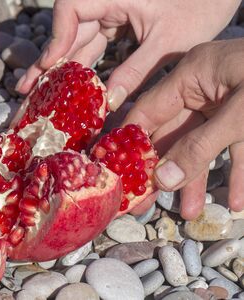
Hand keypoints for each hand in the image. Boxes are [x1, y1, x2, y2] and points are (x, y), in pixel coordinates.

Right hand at [15, 0, 239, 110]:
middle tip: (26, 90)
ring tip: (37, 93)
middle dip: (48, 62)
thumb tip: (109, 104)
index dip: (57, 38)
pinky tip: (70, 86)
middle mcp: (106, 0)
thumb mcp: (167, 43)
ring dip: (61, 67)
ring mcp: (112, 11)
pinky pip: (95, 44)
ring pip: (79, 40)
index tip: (51, 67)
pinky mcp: (119, 21)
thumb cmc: (202, 4)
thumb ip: (135, 71)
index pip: (70, 9)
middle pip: (68, 31)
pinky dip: (83, 65)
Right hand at [123, 38, 243, 218]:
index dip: (131, 143)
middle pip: (173, 134)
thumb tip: (164, 180)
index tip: (119, 173)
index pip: (148, 111)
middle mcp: (204, 87)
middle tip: (147, 203)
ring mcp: (227, 103)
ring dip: (198, 179)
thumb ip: (202, 147)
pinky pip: (236, 149)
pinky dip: (237, 174)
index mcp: (193, 74)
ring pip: (202, 146)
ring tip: (192, 212)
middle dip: (165, 170)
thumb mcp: (243, 114)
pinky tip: (239, 201)